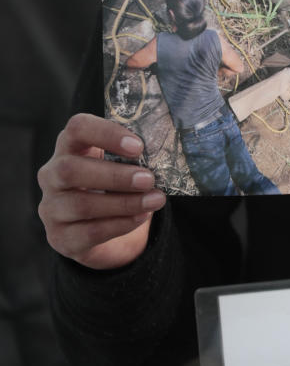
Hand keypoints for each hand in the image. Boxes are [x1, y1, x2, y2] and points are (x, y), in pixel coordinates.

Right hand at [37, 114, 165, 269]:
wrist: (104, 229)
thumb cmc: (115, 186)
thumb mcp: (121, 165)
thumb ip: (133, 157)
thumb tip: (163, 155)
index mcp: (70, 147)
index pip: (77, 128)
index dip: (106, 134)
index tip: (138, 146)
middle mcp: (52, 175)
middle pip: (70, 169)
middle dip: (114, 175)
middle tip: (148, 179)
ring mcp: (51, 208)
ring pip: (81, 204)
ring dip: (124, 203)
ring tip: (154, 200)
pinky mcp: (60, 237)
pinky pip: (89, 232)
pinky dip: (120, 224)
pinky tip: (141, 216)